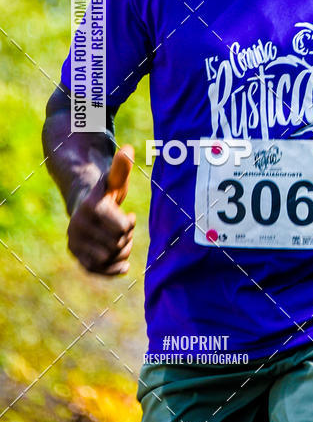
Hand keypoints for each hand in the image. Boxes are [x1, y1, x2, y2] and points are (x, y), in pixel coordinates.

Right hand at [67, 145, 135, 275]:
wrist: (84, 203)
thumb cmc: (105, 191)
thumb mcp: (114, 179)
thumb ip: (121, 168)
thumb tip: (128, 150)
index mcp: (90, 207)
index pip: (122, 228)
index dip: (129, 223)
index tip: (128, 215)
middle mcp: (77, 225)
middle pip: (117, 244)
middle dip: (126, 237)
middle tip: (123, 228)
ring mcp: (74, 241)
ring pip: (109, 258)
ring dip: (121, 251)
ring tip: (120, 239)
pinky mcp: (76, 255)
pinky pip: (95, 270)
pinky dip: (112, 270)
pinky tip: (123, 266)